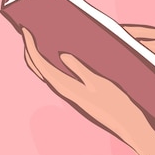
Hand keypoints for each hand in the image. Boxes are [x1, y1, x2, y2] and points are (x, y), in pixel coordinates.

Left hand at [21, 28, 154, 154]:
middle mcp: (64, 90)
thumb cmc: (118, 104)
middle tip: (32, 29)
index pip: (40, 64)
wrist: (129, 125)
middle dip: (32, 49)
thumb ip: (80, 68)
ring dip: (42, 55)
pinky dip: (53, 63)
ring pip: (47, 72)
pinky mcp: (78, 94)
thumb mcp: (100, 83)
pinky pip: (58, 75)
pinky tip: (62, 54)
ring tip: (43, 37)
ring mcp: (70, 93)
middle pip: (39, 68)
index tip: (26, 29)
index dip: (30, 46)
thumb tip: (62, 54)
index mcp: (66, 87)